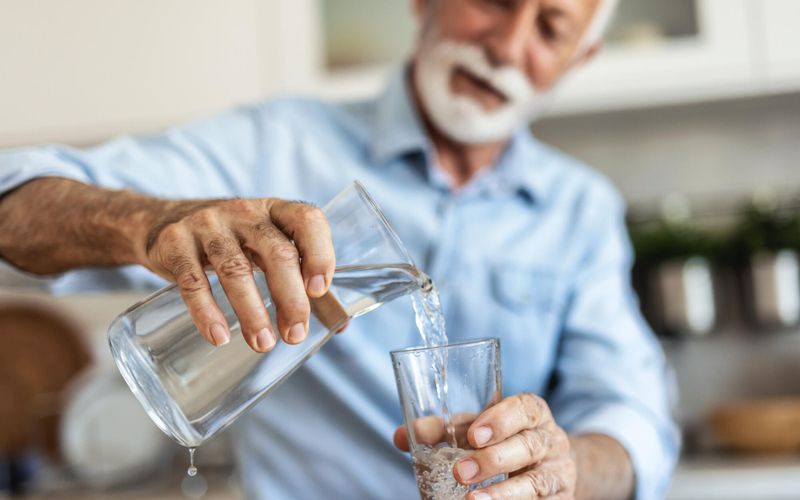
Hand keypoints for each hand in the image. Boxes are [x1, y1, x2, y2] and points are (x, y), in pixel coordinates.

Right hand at [140, 197, 334, 351]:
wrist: (161, 222)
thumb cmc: (232, 241)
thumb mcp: (267, 248)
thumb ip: (302, 281)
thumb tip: (340, 324)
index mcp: (276, 210)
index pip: (307, 220)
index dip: (320, 253)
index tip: (320, 291)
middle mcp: (244, 212)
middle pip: (276, 252)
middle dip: (290, 298)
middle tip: (295, 335)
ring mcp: (207, 224)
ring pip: (235, 270)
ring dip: (252, 312)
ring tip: (264, 343)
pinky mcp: (175, 243)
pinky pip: (192, 281)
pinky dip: (207, 312)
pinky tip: (219, 337)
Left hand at [394, 393, 575, 498]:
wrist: (548, 466)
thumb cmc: (503, 440)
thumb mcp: (477, 429)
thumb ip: (442, 430)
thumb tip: (400, 436)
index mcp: (532, 413)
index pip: (525, 408)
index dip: (501, 420)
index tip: (473, 435)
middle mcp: (551, 440)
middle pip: (528, 446)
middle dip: (493, 460)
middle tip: (460, 472)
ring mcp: (559, 472)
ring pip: (537, 482)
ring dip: (505, 494)